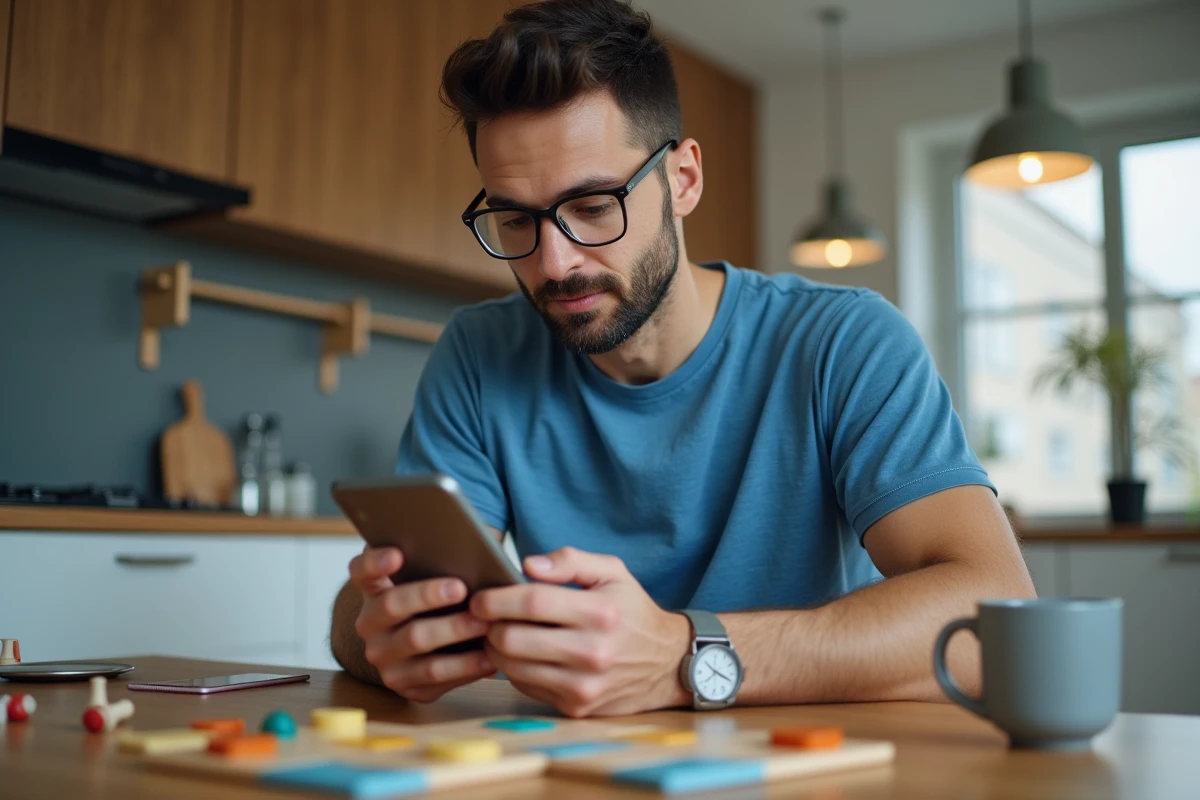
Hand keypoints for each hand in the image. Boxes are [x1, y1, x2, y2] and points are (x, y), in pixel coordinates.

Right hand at [348, 546, 495, 701]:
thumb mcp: (426, 580)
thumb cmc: (435, 602)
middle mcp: (370, 624)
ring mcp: (383, 657)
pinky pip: (433, 676)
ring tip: (484, 623)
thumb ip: (433, 562)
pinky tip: (488, 656)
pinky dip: (464, 666)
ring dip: (453, 631)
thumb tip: (464, 548)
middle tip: (461, 587)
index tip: (397, 554)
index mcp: (372, 590)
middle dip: (428, 595)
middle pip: (393, 605)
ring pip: (416, 641)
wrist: (422, 650)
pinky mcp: (403, 684)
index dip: (375, 562)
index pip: (362, 571)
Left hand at [470, 547, 690, 716]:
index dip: (497, 599)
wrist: (667, 663)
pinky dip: (516, 669)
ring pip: (513, 667)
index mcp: (601, 612)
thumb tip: (528, 565)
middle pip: (514, 639)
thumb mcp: (612, 572)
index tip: (480, 597)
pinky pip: (526, 686)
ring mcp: (584, 685)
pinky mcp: (577, 707)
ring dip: (496, 649)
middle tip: (486, 617)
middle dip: (489, 626)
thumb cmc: (632, 611)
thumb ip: (571, 561)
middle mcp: (593, 652)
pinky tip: (523, 654)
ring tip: (500, 633)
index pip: (533, 603)